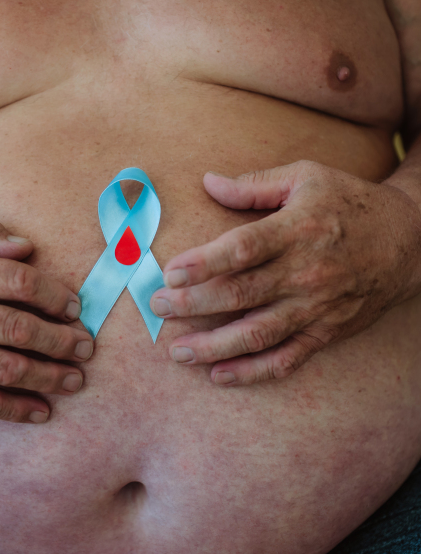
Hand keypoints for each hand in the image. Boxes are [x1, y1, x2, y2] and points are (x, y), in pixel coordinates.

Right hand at [0, 218, 92, 421]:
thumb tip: (30, 248)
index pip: (22, 284)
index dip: (56, 297)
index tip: (76, 308)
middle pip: (21, 331)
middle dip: (62, 342)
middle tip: (87, 349)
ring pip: (6, 369)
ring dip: (47, 377)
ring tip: (75, 381)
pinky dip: (12, 409)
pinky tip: (40, 412)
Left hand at [150, 160, 420, 384]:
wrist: (410, 241)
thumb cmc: (349, 203)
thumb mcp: (306, 177)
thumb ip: (254, 185)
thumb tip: (207, 182)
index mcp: (298, 229)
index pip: (244, 249)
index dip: (204, 263)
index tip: (169, 273)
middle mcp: (306, 271)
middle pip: (242, 294)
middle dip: (194, 304)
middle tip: (158, 308)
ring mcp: (316, 307)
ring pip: (259, 334)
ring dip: (215, 346)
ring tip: (178, 352)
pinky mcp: (326, 331)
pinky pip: (287, 358)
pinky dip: (253, 371)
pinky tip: (220, 376)